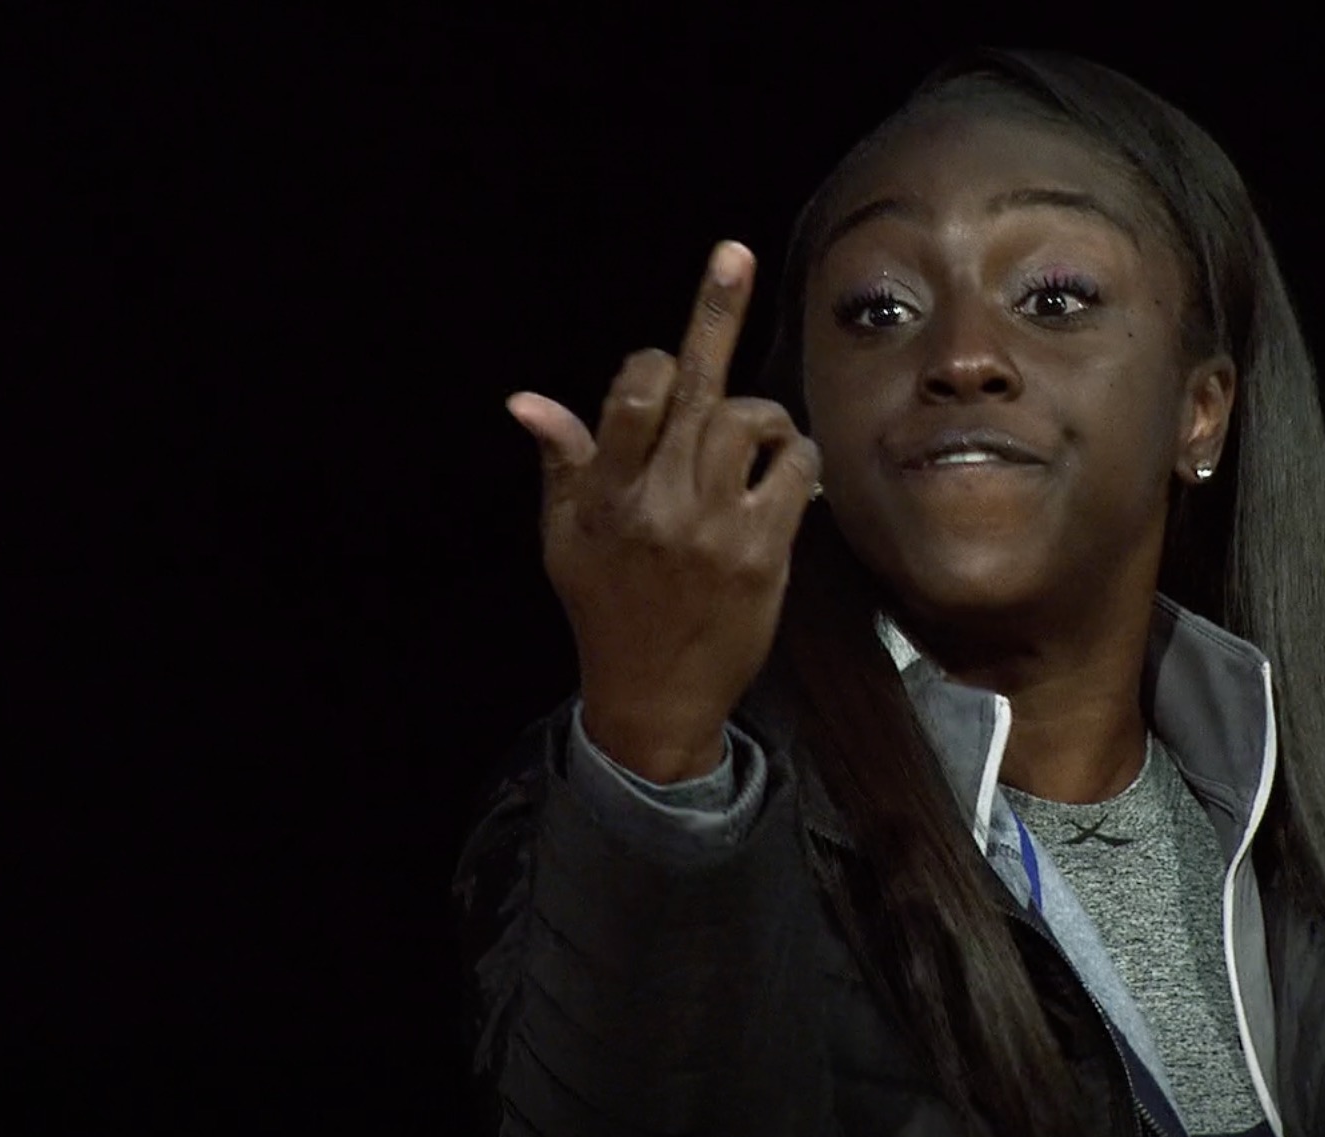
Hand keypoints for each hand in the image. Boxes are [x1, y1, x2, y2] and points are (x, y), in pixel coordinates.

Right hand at [506, 242, 821, 782]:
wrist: (654, 697)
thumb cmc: (608, 610)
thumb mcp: (566, 541)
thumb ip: (563, 464)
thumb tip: (526, 400)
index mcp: (604, 492)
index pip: (631, 390)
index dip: (654, 360)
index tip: (666, 353)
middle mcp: (656, 501)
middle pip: (692, 385)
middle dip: (714, 308)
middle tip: (730, 251)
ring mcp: (712, 525)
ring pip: (750, 418)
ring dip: (764, 415)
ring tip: (760, 441)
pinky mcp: (762, 553)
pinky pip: (796, 471)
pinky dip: (799, 461)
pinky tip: (789, 479)